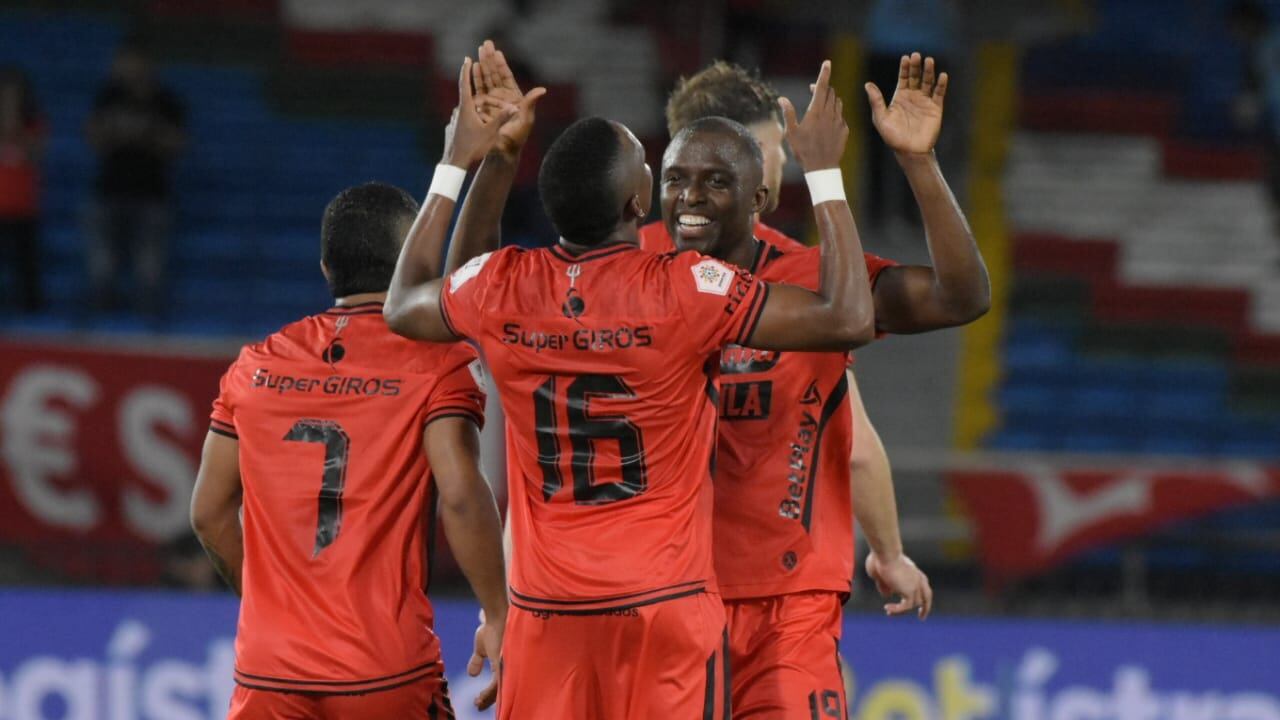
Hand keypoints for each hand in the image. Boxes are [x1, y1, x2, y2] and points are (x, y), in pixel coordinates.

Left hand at [443, 57, 516, 168]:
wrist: (454, 163)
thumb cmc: (473, 148)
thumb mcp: (491, 133)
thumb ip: (502, 119)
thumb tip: (516, 107)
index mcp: (466, 108)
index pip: (465, 84)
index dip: (467, 71)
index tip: (468, 59)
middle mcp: (458, 112)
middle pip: (465, 94)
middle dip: (471, 83)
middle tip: (474, 72)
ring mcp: (454, 121)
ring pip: (464, 108)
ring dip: (471, 103)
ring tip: (478, 101)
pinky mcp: (452, 129)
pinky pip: (461, 119)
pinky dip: (468, 116)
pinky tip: (471, 122)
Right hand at [468, 609, 504, 709]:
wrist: (496, 616)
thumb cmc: (492, 629)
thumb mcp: (481, 648)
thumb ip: (477, 661)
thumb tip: (471, 675)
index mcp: (504, 665)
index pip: (499, 685)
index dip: (489, 695)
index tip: (477, 702)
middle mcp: (508, 666)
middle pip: (501, 690)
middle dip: (489, 700)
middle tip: (478, 705)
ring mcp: (507, 665)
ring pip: (500, 689)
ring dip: (488, 698)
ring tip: (478, 702)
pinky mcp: (503, 663)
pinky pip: (498, 683)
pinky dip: (490, 693)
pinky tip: (482, 698)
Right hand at [472, 39, 546, 160]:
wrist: (503, 150)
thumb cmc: (517, 137)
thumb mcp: (526, 119)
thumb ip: (531, 103)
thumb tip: (543, 90)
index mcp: (514, 97)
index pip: (506, 76)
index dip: (501, 64)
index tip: (497, 51)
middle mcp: (502, 97)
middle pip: (494, 74)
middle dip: (490, 59)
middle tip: (485, 44)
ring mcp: (491, 101)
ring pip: (485, 80)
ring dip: (481, 66)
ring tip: (477, 53)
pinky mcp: (481, 108)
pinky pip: (477, 91)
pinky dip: (474, 80)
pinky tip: (471, 69)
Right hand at [778, 60, 848, 171]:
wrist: (822, 167)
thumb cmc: (803, 150)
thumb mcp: (791, 132)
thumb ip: (788, 113)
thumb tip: (782, 98)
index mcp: (816, 111)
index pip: (821, 87)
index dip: (824, 73)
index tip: (827, 63)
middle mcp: (829, 113)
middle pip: (830, 92)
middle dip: (823, 87)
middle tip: (813, 89)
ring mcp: (839, 121)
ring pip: (837, 102)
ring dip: (830, 99)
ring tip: (821, 104)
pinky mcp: (844, 129)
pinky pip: (841, 116)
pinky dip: (835, 113)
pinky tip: (827, 122)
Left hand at [865, 52, 947, 155]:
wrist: (909, 151)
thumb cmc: (893, 137)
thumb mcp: (881, 118)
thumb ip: (876, 101)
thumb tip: (867, 84)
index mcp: (900, 96)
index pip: (903, 77)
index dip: (904, 67)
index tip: (906, 57)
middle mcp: (913, 96)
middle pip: (916, 76)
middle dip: (916, 66)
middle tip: (917, 55)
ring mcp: (925, 101)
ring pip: (928, 82)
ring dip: (929, 71)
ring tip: (929, 61)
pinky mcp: (936, 108)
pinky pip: (939, 94)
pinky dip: (941, 84)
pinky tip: (942, 76)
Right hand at [865, 551, 931, 618]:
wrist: (885, 553)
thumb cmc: (880, 558)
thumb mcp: (881, 573)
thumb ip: (885, 584)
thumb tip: (887, 595)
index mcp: (914, 571)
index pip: (922, 585)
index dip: (919, 595)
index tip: (915, 603)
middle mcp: (918, 578)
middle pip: (927, 596)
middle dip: (925, 608)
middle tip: (921, 617)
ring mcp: (916, 585)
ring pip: (914, 604)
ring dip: (901, 610)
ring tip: (888, 611)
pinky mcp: (910, 592)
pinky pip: (905, 607)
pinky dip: (897, 610)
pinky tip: (887, 609)